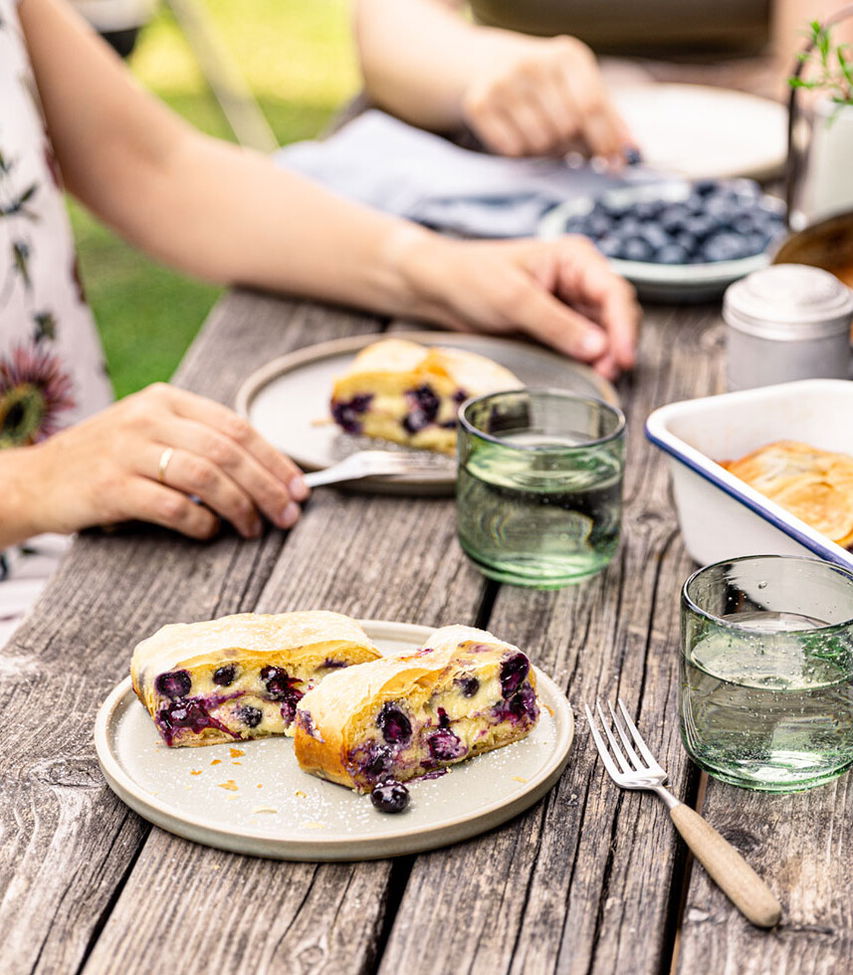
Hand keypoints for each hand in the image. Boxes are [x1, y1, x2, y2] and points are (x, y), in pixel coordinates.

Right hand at [21, 383, 308, 539]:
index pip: (237, 427)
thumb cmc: (106, 460)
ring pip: (207, 476)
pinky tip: (210, 533)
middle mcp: (150, 417)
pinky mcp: (111, 486)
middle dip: (268, 487)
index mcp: (167, 400)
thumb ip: (199, 442)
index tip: (298, 488)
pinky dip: (201, 523)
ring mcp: (128, 450)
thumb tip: (267, 474)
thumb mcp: (151, 434)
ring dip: (241, 507)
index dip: (275, 460)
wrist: (36, 480)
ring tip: (255, 528)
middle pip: (229, 452)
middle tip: (287, 515)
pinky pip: (173, 507)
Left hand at [397, 232, 638, 379]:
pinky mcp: (558, 328)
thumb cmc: (472, 279)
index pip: (614, 292)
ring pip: (604, 333)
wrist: (439, 288)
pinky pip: (583, 346)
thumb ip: (555, 324)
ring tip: (597, 379)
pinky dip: (588, 361)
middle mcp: (579, 279)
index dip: (623, 328)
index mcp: (574, 258)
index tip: (622, 359)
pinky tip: (585, 375)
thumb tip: (597, 348)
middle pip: (616, 315)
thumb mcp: (513, 299)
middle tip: (607, 376)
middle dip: (616, 345)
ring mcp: (570, 305)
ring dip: (605, 356)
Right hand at [462, 33, 633, 160]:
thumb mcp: (577, 86)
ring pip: (540, 143)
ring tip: (542, 135)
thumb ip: (606, 117)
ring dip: (546, 150)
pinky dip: (520, 152)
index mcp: (567, 56)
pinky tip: (518, 134)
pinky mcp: (479, 104)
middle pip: (567, 129)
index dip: (605, 140)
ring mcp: (503, 82)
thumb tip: (631, 152)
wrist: (486, 65)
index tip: (612, 164)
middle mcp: (534, 64)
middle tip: (568, 147)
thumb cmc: (544, 84)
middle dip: (573, 147)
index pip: (592, 106)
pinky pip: (512, 149)